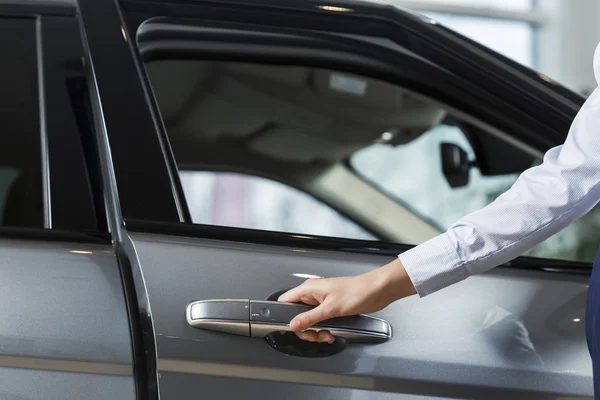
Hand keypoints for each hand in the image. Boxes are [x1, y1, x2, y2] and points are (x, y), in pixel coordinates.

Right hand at [278, 258, 416, 342]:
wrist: (376, 291)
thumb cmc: (356, 292)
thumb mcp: (330, 308)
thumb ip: (310, 318)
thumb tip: (293, 325)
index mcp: (308, 289)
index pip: (285, 301)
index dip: (283, 315)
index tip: (290, 328)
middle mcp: (312, 294)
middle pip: (296, 314)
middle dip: (304, 328)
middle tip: (315, 334)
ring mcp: (321, 301)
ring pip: (308, 319)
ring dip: (315, 330)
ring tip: (325, 335)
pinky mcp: (330, 307)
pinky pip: (319, 320)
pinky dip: (323, 329)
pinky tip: (330, 333)